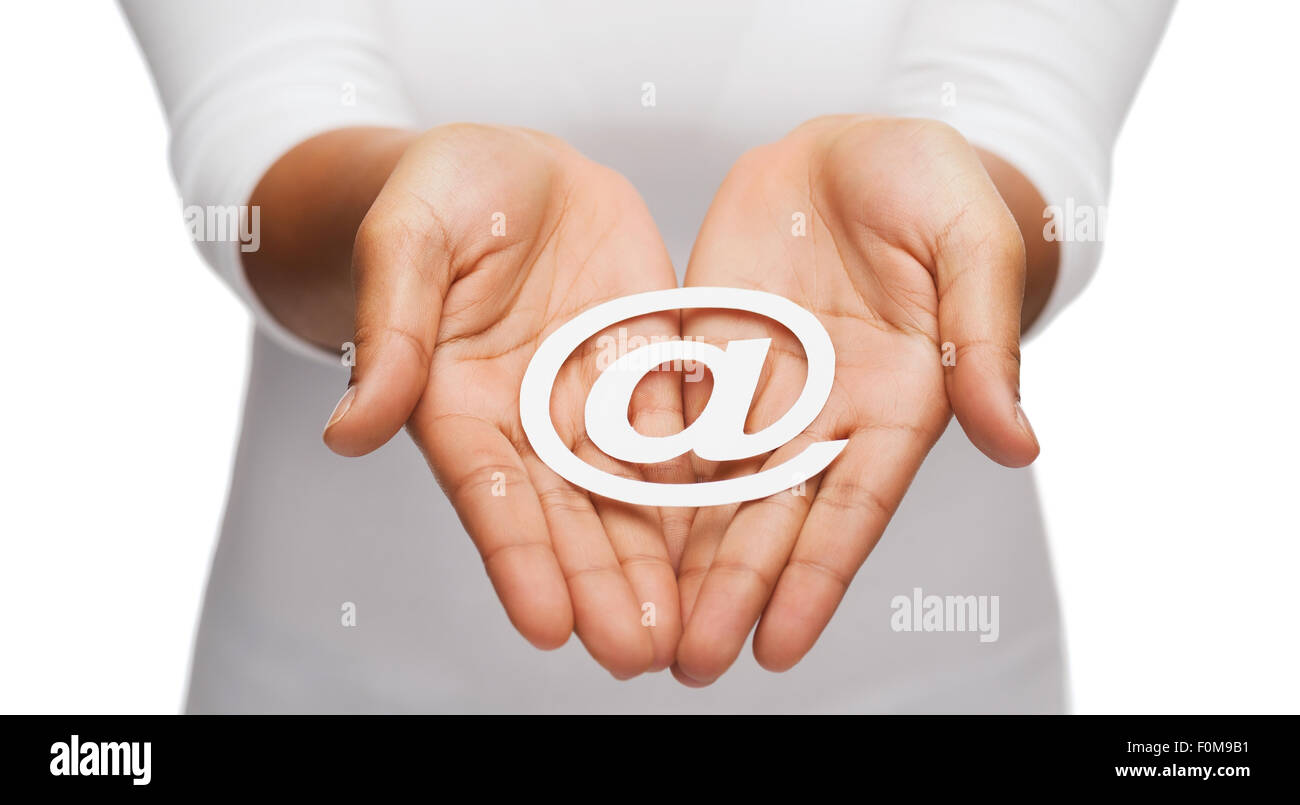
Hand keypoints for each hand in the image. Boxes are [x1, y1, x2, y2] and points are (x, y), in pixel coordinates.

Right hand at [321, 124, 690, 677]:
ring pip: (631, 492)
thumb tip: (347, 433)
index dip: (518, 557)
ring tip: (688, 630)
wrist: (514, 168)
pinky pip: (686, 432)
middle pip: (568, 514)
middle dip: (601, 584)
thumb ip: (392, 333)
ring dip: (657, 562)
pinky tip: (737, 539)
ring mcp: (593, 400)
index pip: (489, 492)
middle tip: (638, 653)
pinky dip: (707, 486)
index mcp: (458, 401)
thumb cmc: (441, 192)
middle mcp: (528, 420)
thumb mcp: (409, 240)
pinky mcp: (650, 368)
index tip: (546, 624)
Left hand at [673, 116, 1040, 684]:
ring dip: (681, 555)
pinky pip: (667, 416)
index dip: (817, 578)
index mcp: (896, 401)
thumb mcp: (971, 247)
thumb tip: (1020, 443)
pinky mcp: (706, 348)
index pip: (853, 507)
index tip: (779, 646)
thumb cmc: (932, 185)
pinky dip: (640, 472)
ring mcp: (760, 385)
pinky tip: (605, 524)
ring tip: (644, 623)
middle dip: (733, 589)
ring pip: (713, 484)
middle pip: (772, 515)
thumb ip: (983, 342)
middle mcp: (823, 412)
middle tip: (690, 663)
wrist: (856, 145)